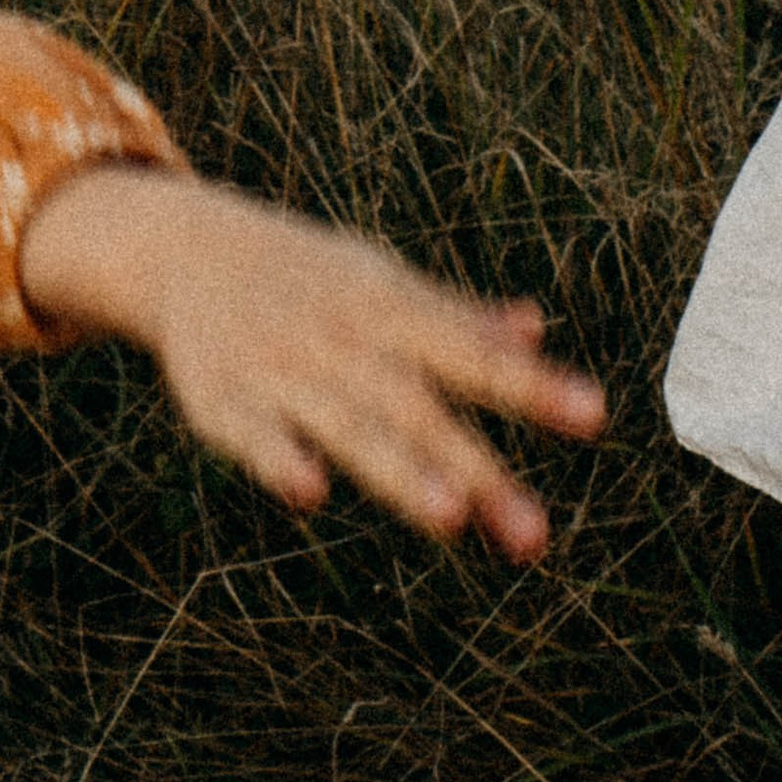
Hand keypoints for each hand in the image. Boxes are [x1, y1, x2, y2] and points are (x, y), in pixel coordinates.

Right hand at [20, 163, 603, 557]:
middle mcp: (343, 340)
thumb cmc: (308, 276)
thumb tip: (536, 332)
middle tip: (533, 535)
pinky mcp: (224, 400)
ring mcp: (283, 369)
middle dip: (474, 470)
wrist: (187, 246)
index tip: (594, 415)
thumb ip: (456, 318)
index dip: (533, 387)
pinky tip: (309, 492)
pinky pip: (255, 434)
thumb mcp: (381, 283)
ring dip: (398, 470)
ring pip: (348, 426)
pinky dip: (279, 460)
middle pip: (417, 409)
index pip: (472, 354)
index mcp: (389, 309)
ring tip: (450, 518)